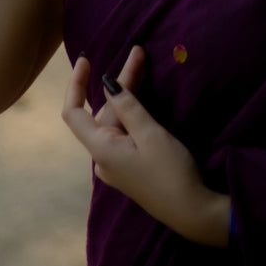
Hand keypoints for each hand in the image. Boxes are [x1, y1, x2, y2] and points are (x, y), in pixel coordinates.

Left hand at [61, 46, 229, 247]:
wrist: (192, 211)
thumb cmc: (170, 172)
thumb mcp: (150, 133)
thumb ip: (127, 106)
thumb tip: (106, 82)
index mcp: (101, 149)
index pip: (74, 113)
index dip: (76, 85)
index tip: (86, 60)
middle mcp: (102, 158)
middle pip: (102, 112)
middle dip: (120, 83)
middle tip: (140, 54)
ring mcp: (116, 164)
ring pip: (116, 122)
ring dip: (128, 95)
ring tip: (142, 66)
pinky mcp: (130, 167)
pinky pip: (124, 133)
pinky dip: (131, 112)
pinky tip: (141, 98)